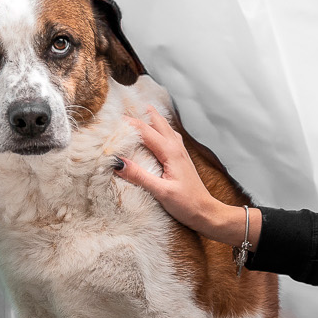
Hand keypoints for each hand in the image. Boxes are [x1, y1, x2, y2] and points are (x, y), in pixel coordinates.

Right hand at [113, 105, 227, 233]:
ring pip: (166, 127)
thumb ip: (139, 176)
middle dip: (142, 113)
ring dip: (153, 118)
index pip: (145, 130)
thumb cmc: (187, 204)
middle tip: (126, 105)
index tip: (111, 119)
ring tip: (142, 111)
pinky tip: (159, 133)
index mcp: (170, 152)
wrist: (206, 212)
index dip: (128, 123)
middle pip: (158, 122)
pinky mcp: (182, 159)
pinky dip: (161, 129)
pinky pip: (170, 136)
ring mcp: (181, 152)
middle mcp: (176, 148)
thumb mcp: (160, 192)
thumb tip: (117, 162)